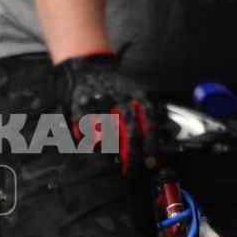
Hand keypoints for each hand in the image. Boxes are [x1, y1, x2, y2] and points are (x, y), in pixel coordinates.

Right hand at [59, 53, 153, 175]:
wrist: (87, 65)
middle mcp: (120, 101)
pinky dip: (89, 140)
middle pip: (130, 135)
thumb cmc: (112, 85)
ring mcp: (100, 105)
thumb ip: (143, 116)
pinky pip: (86, 132)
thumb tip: (154, 143)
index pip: (148, 127)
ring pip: (108, 136)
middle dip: (131, 157)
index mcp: (136, 98)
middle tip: (130, 171)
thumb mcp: (133, 94)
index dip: (151, 149)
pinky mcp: (81, 108)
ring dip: (110, 150)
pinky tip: (90, 141)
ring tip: (109, 153)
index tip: (150, 164)